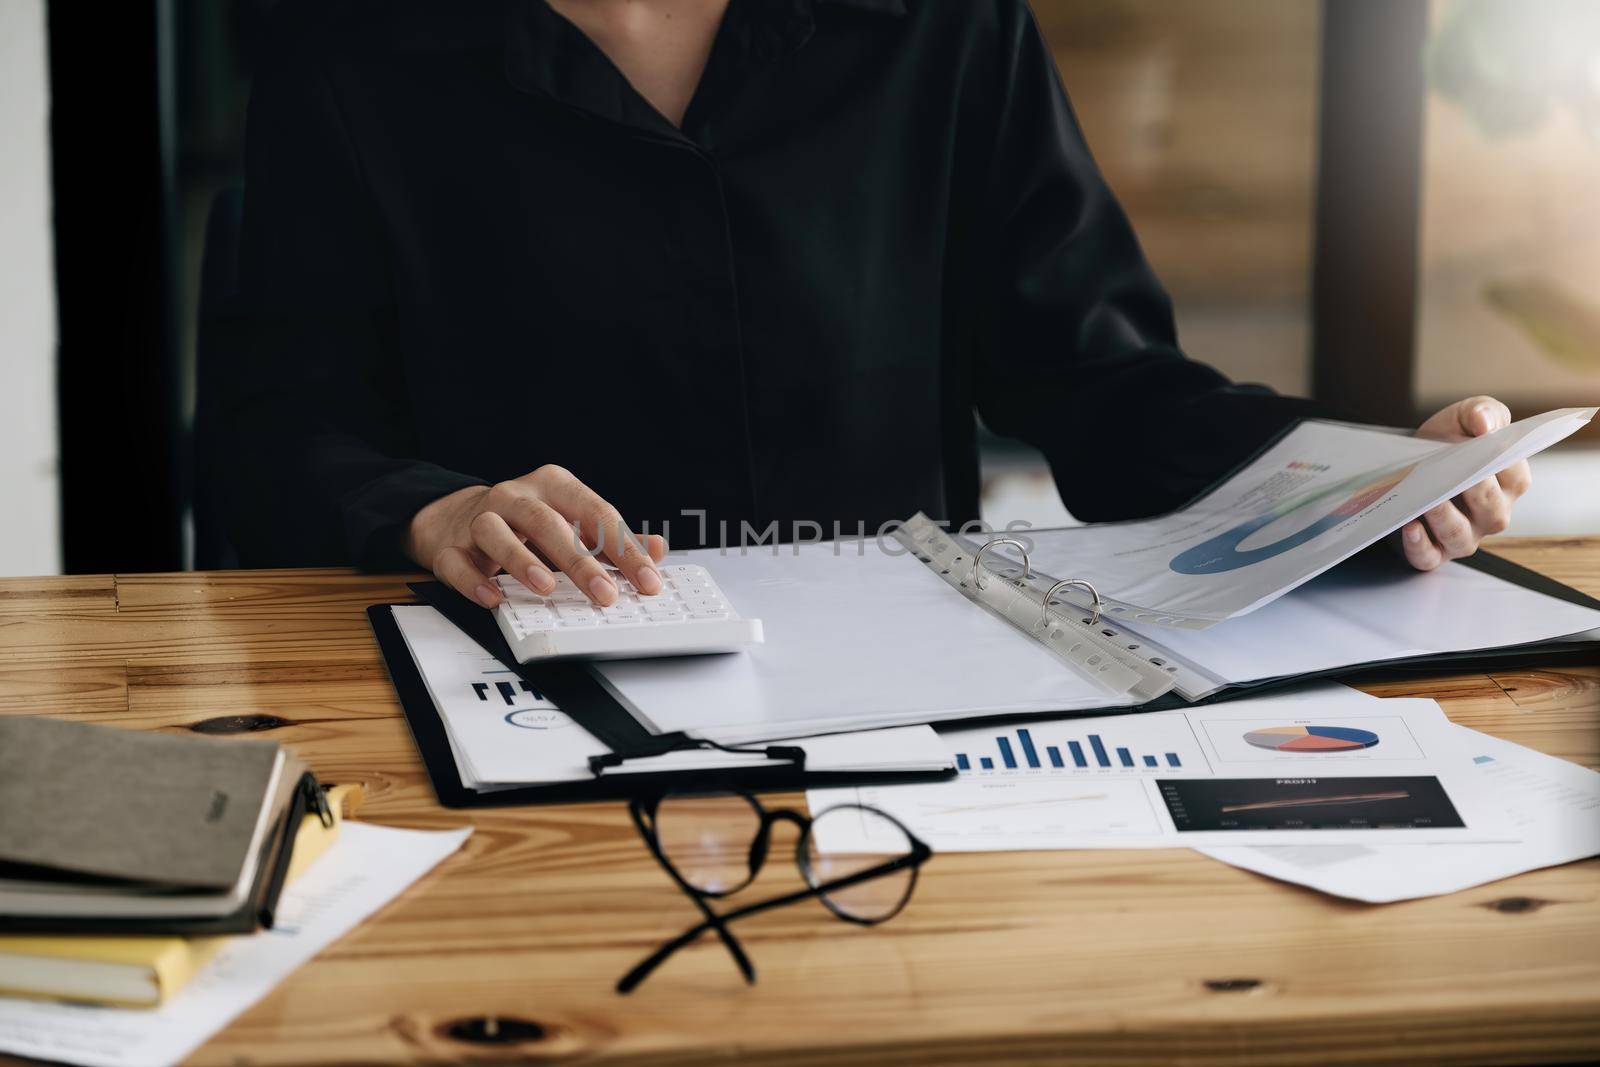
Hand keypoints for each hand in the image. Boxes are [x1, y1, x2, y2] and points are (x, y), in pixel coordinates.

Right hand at [403, 466, 666, 607]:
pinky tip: (492, 597)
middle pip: (549, 523)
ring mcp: (480, 519)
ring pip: (496, 532)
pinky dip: (474, 580)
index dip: (625, 550)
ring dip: (521, 560)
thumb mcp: (575, 523)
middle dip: (580, 561)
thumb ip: (614, 539)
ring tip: (547, 588)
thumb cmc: (528, 523)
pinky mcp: (451, 546)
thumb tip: (657, 549)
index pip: (597, 514)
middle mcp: (517, 496)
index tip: (648, 582)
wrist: (459, 517)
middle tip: (605, 594)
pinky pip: (458, 561)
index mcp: (556, 487)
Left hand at [1400, 396, 1531, 570]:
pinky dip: (1419, 546)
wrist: (1408, 461)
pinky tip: (1409, 526)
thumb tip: (1485, 424)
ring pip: (1460, 536)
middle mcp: (1492, 515)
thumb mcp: (1464, 418)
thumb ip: (1482, 412)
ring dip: (1444, 518)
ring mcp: (1464, 536)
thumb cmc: (1445, 443)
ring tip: (1427, 499)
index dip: (1498, 463)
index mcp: (1510, 484)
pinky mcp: (1433, 551)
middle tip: (1450, 472)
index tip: (1479, 446)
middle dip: (1472, 490)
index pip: (1515, 478)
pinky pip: (1429, 557)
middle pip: (1491, 509)